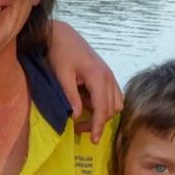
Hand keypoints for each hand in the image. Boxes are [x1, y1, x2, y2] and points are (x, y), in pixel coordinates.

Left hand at [48, 20, 122, 142]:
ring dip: (103, 112)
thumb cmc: (58, 52)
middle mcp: (108, 76)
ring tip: (83, 117)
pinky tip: (88, 104)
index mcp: (98, 77)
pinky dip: (104, 103)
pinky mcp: (105, 73)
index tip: (94, 140)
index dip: (98, 126)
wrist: (61, 33)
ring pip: (116, 102)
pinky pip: (113, 93)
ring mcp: (109, 74)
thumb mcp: (61, 75)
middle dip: (98, 122)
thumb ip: (70, 96)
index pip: (103, 109)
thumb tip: (77, 116)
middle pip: (112, 108)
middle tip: (78, 128)